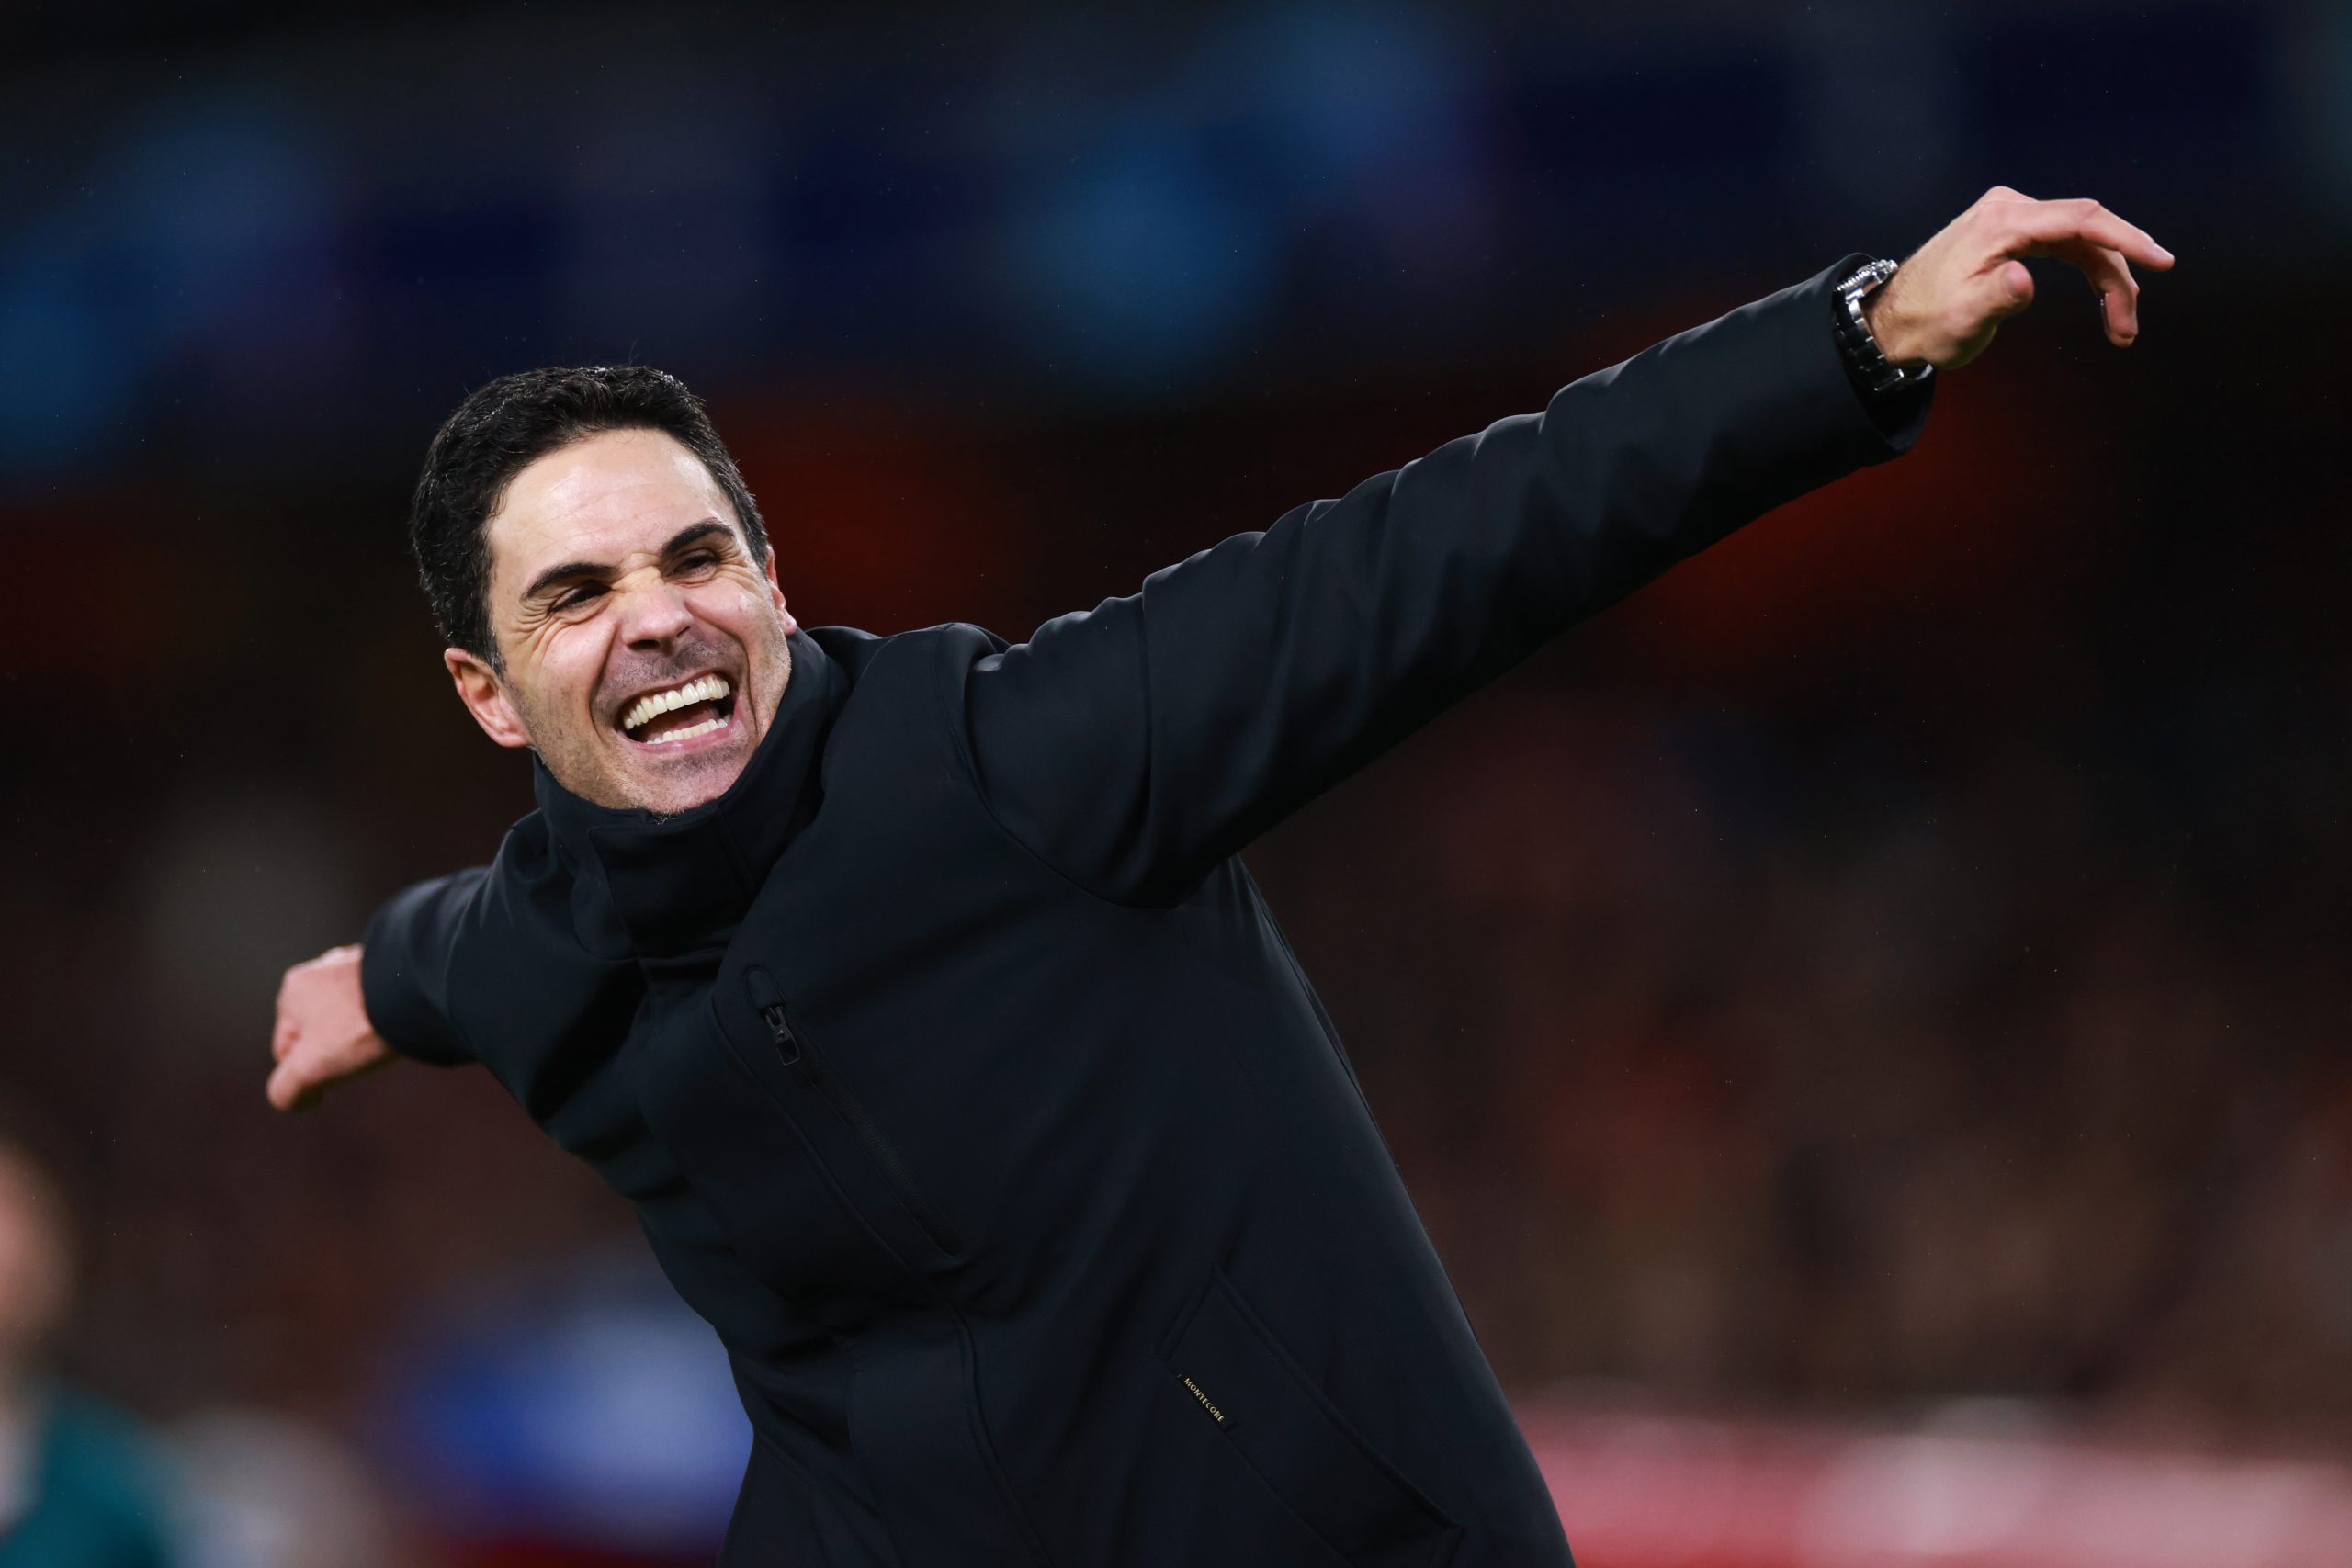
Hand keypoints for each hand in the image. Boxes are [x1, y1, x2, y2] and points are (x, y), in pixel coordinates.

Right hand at [268, 944, 397, 1111]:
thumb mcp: (309, 1070)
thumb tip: (294, 1101)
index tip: (335, 1071)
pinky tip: (401, 1025)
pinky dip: (387, 1020)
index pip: (286, 1050)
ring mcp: (359, 965)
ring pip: (352, 1019)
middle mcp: (323, 969)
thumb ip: (285, 1091)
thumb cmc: (360, 1027)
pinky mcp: (394, 968)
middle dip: (338, 1051)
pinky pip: (381, 1005)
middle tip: (362, 1053)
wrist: (420, 993)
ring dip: (363, 1035)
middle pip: (321, 1033)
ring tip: (382, 1040)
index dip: (309, 1074)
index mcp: (294, 989)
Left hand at [1863, 186, 2174, 372]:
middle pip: (2089, 232)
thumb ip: (1996, 297)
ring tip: (2120, 330)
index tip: (2161, 261)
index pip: (2081, 221)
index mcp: (2002, 222)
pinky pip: (2067, 246)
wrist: (1892, 321)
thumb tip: (2022, 278)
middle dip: (2118, 279)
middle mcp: (2010, 208)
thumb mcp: (1962, 319)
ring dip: (2108, 282)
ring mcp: (2012, 217)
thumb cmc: (1926, 323)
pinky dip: (2089, 273)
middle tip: (2127, 329)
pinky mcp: (2013, 232)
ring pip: (2083, 242)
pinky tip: (2104, 303)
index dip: (2127, 240)